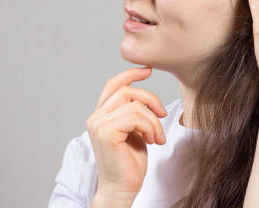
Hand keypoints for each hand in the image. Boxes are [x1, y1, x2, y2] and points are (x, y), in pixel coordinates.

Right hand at [86, 67, 166, 202]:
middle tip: (163, 115)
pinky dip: (150, 127)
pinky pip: (136, 117)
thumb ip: (134, 112)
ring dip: (153, 121)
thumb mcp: (135, 131)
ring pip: (135, 105)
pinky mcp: (106, 132)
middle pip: (127, 91)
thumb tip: (147, 97)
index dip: (130, 74)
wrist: (122, 189)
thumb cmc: (130, 163)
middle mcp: (96, 117)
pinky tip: (152, 141)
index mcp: (101, 115)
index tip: (148, 70)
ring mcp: (98, 124)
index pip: (113, 85)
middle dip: (151, 100)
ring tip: (156, 137)